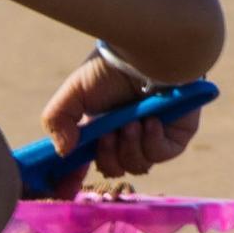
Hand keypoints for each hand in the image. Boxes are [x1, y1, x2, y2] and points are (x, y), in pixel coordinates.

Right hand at [39, 51, 201, 180]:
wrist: (147, 51)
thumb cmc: (110, 68)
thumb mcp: (74, 92)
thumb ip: (58, 120)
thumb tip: (63, 152)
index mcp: (100, 128)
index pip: (88, 161)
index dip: (77, 174)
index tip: (67, 181)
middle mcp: (126, 135)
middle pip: (113, 169)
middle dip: (108, 156)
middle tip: (109, 133)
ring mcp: (151, 137)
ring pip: (137, 165)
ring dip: (129, 147)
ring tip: (131, 122)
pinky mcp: (175, 136)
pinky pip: (161, 154)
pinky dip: (151, 141)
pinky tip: (150, 120)